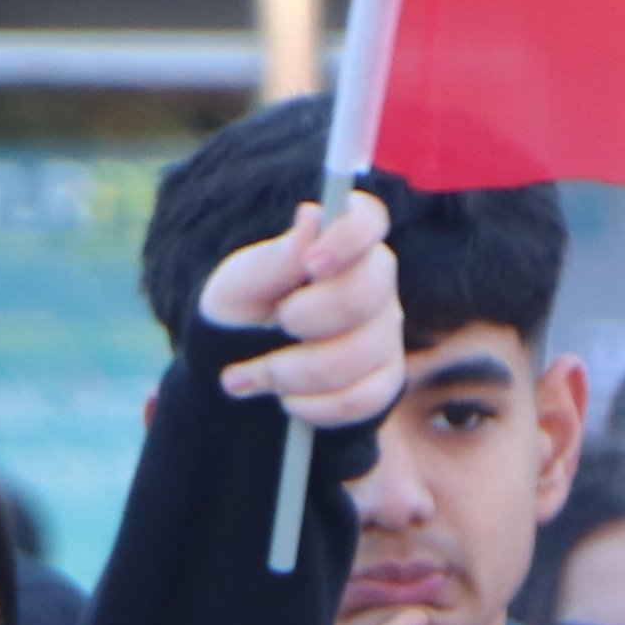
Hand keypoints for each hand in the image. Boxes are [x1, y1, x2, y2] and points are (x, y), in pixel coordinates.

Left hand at [199, 191, 404, 433]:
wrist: (240, 371)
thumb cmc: (241, 314)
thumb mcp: (239, 286)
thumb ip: (275, 259)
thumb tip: (312, 218)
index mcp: (341, 245)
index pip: (369, 220)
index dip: (349, 238)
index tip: (311, 263)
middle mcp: (375, 284)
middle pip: (366, 294)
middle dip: (307, 316)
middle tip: (275, 323)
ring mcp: (385, 333)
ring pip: (357, 355)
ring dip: (293, 371)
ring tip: (253, 375)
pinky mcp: (385, 380)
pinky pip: (361, 398)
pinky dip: (314, 406)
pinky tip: (285, 402)